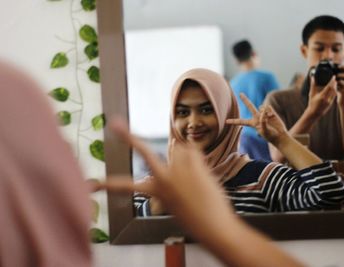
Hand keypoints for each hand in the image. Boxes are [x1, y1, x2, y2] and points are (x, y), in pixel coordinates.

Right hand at [97, 118, 234, 238]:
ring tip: (193, 174)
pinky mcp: (195, 164)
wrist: (216, 227)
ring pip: (178, 148)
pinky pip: (193, 148)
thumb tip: (176, 150)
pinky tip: (200, 169)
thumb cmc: (197, 218)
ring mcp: (179, 169)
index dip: (107, 184)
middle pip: (144, 151)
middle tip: (114, 123)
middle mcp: (164, 177)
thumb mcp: (175, 203)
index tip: (91, 185)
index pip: (126, 186)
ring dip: (183, 155)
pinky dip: (196, 155)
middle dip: (129, 137)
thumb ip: (171, 180)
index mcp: (156, 191)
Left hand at [226, 93, 288, 145]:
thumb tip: (263, 112)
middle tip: (240, 93)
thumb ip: (262, 122)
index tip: (226, 121)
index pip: (241, 121)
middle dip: (245, 100)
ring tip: (268, 118)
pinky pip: (267, 107)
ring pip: (261, 107)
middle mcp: (257, 117)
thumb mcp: (264, 131)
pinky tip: (271, 116)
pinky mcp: (271, 112)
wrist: (280, 135)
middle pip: (250, 106)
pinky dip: (269, 111)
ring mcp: (264, 113)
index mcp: (252, 123)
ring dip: (263, 111)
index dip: (234, 121)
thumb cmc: (270, 136)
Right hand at [306, 76, 336, 117]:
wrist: (314, 113)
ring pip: (335, 92)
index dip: (332, 81)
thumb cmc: (311, 103)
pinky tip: (335, 88)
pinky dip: (335, 91)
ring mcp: (330, 102)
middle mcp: (327, 99)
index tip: (334, 76)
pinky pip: (334, 96)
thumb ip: (313, 85)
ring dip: (336, 87)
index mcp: (322, 96)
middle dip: (335, 83)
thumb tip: (312, 77)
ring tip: (335, 82)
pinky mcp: (331, 103)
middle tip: (335, 78)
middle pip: (334, 89)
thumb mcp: (311, 94)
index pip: (329, 87)